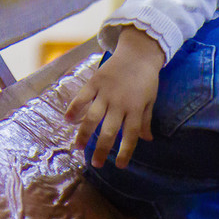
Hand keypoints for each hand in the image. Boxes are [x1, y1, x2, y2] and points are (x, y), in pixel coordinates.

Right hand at [65, 26, 165, 168]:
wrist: (138, 52)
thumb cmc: (146, 78)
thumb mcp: (150, 99)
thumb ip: (145, 120)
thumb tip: (147, 140)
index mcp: (136, 108)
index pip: (130, 134)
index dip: (125, 151)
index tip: (120, 166)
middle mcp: (120, 103)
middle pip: (109, 131)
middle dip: (102, 149)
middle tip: (96, 164)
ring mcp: (106, 92)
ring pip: (92, 117)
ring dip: (84, 133)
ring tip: (78, 147)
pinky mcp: (95, 82)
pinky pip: (82, 97)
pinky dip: (74, 108)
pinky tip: (68, 120)